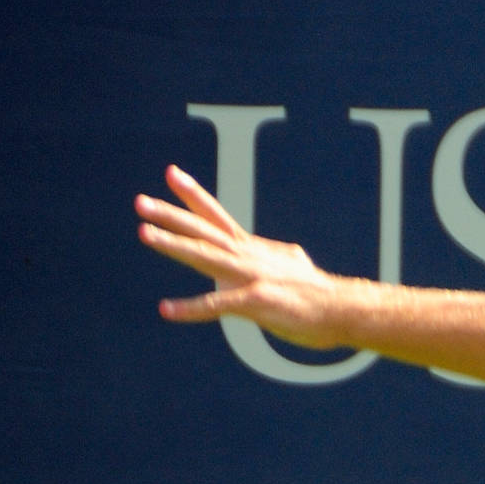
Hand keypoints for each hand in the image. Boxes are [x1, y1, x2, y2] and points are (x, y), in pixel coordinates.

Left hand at [135, 165, 347, 346]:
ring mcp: (251, 278)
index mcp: (252, 250)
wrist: (344, 309)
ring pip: (205, 257)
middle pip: (204, 231)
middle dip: (171, 214)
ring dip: (173, 244)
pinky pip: (216, 305)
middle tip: (140, 201)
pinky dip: (190, 308)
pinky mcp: (256, 302)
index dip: (193, 195)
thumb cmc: (318, 294)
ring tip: (143, 233)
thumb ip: (274, 258)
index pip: (217, 216)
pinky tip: (166, 310)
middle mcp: (248, 257)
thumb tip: (275, 252)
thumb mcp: (292, 267)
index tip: (172, 173)